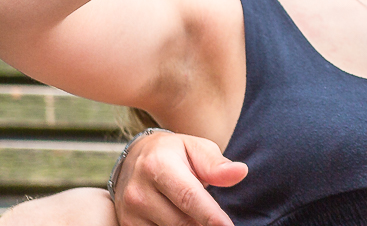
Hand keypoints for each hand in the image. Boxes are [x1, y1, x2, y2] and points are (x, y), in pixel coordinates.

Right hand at [113, 131, 245, 225]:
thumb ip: (216, 165)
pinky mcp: (126, 225)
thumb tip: (240, 172)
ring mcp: (129, 212)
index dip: (210, 215)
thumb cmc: (174, 153)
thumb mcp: (196, 148)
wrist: (135, 158)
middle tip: (217, 220)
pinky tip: (182, 219)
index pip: (188, 197)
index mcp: (157, 165)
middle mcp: (138, 191)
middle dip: (203, 224)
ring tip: (196, 213)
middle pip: (181, 221)